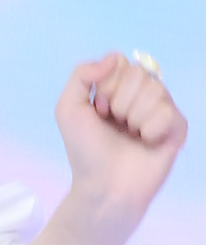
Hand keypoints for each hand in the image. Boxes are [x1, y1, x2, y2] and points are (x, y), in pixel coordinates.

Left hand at [55, 52, 187, 227]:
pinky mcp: (177, 128)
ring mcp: (161, 110)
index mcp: (118, 88)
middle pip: (139, 73)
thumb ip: (81, 75)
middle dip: (119, 101)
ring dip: (134, 117)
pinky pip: (169, 112)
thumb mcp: (68, 109)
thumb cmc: (86, 151)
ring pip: (156, 90)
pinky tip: (146, 143)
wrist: (104, 186)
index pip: (120, 61)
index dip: (106, 86)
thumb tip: (114, 58)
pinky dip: (151, 130)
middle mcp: (141, 95)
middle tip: (114, 124)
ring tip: (130, 135)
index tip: (98, 110)